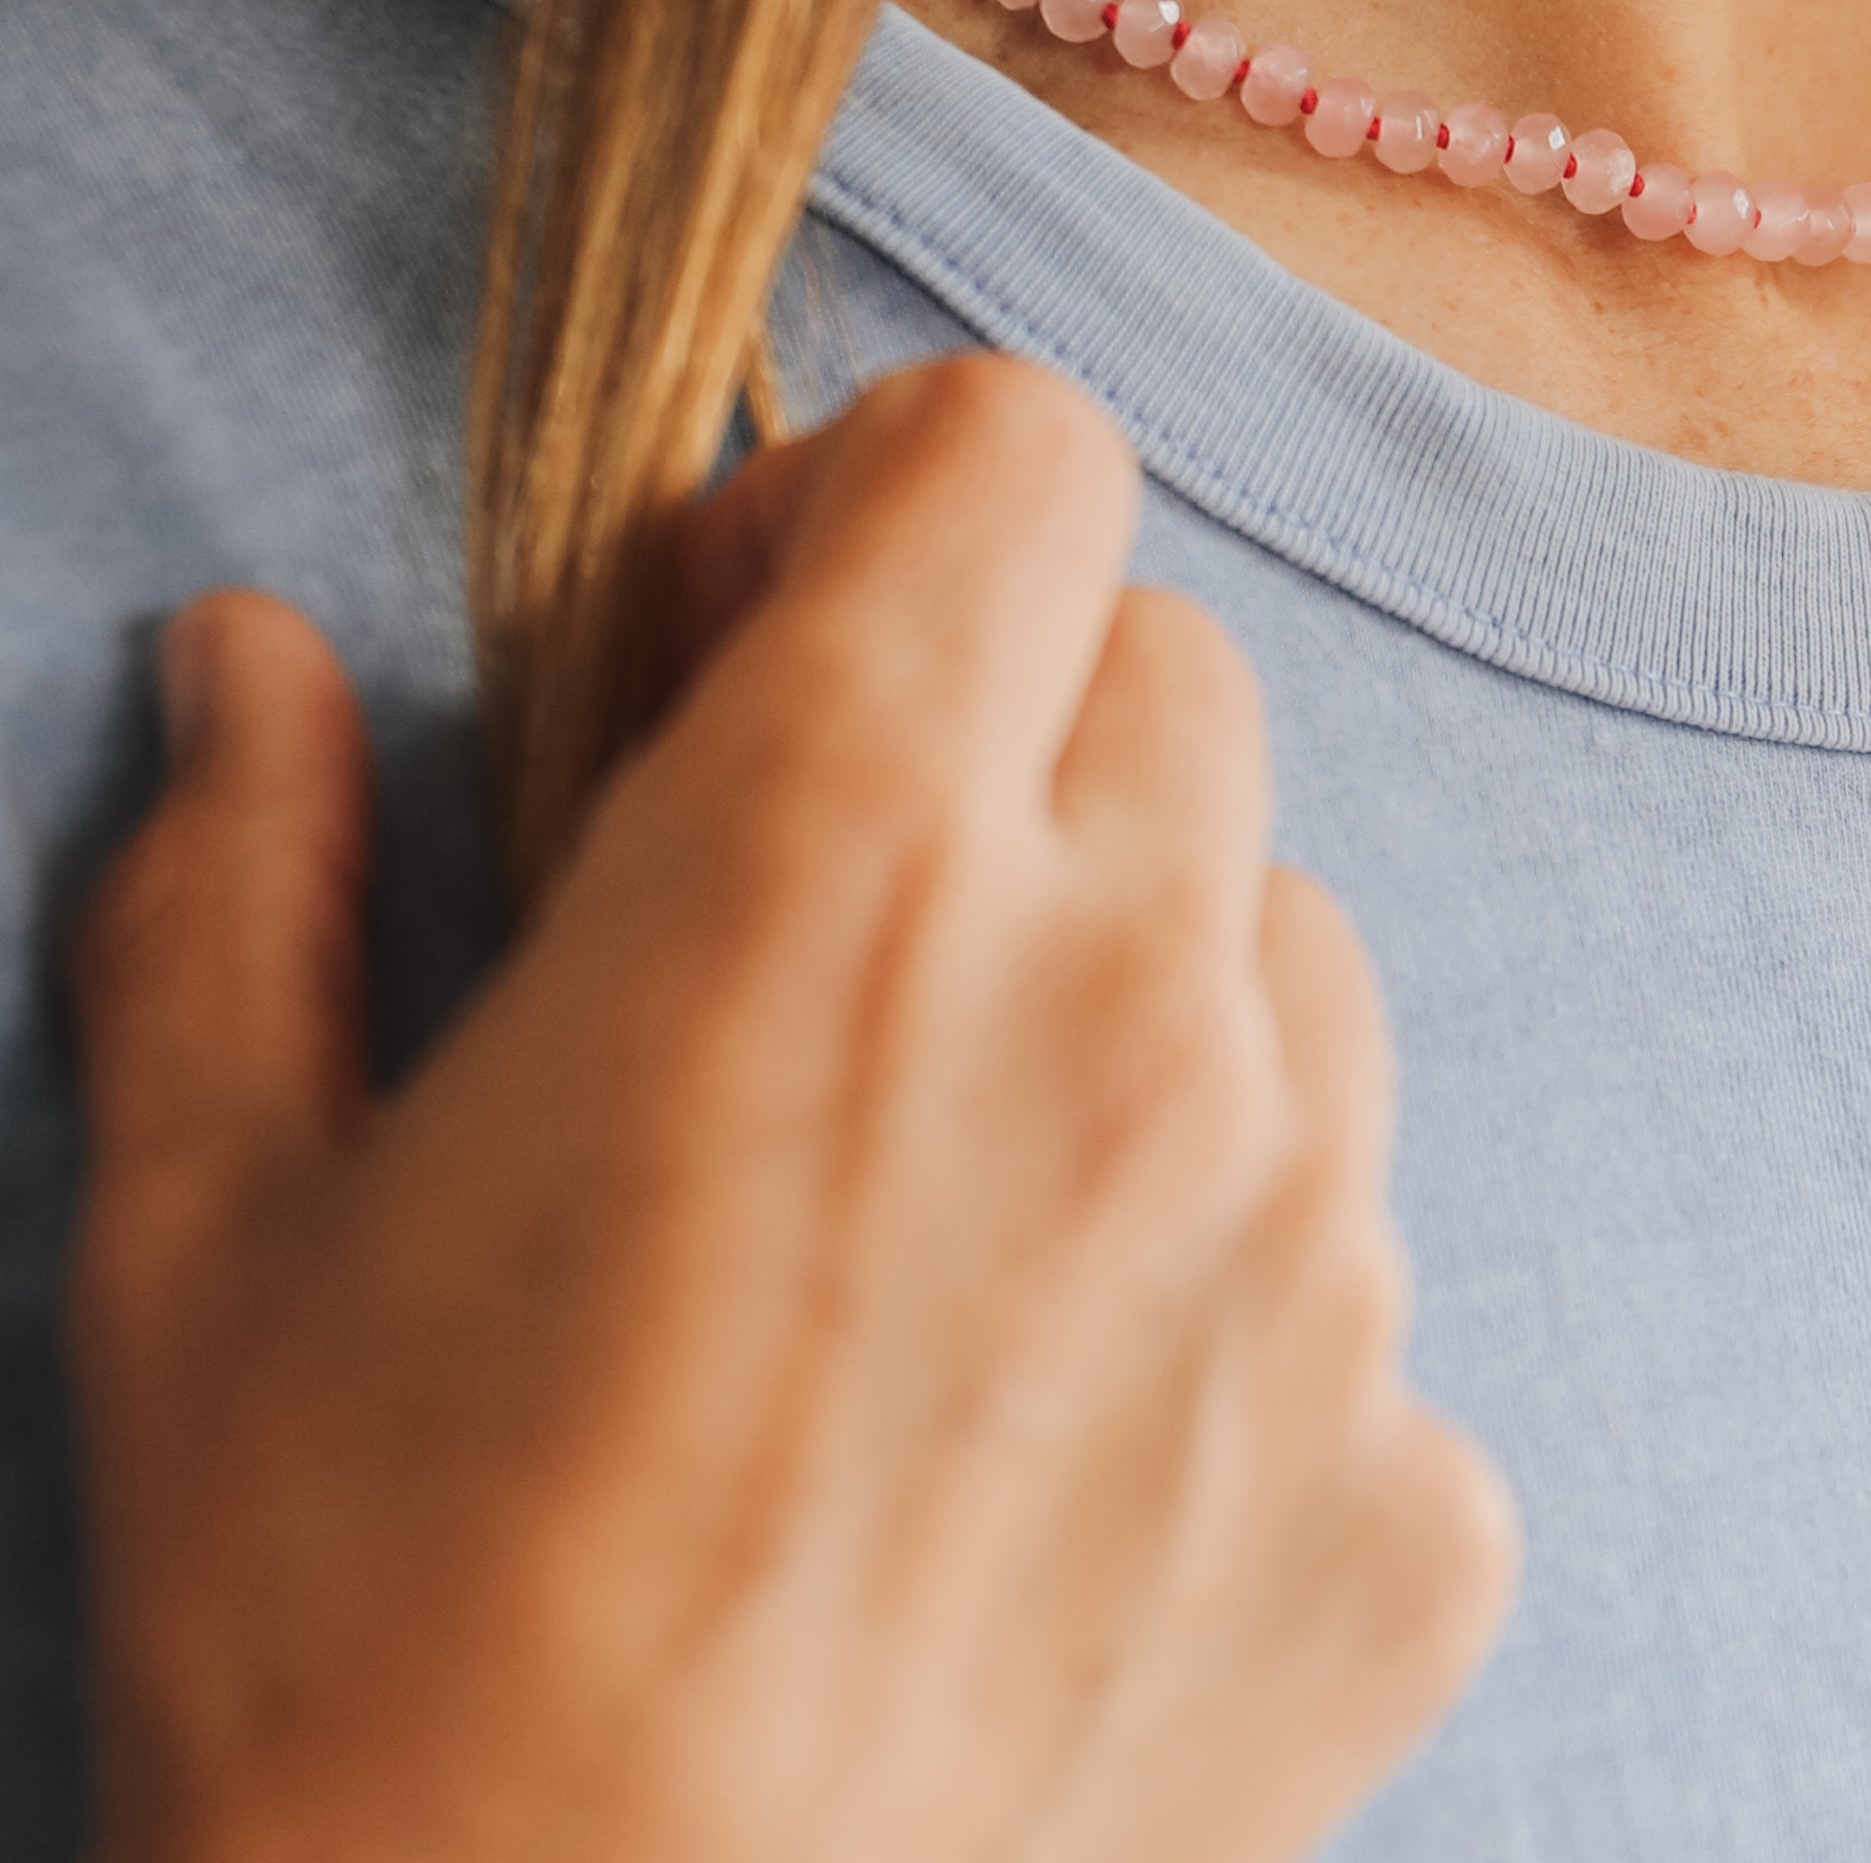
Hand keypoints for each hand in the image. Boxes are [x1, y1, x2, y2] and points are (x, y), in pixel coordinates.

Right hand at [66, 354, 1515, 1862]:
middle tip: (833, 927)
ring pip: (1292, 950)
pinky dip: (1229, 1298)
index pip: (1021, 454)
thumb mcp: (214, 1240)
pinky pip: (1364, 1269)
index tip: (763, 655)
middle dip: (1007, 730)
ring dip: (1143, 997)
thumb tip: (251, 664)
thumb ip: (248, 889)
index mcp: (845, 870)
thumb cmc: (355, 1661)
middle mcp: (1140, 1011)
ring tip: (947, 1203)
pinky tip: (1046, 1453)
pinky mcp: (1413, 1490)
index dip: (882, 506)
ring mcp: (1319, 1254)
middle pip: (1168, 676)